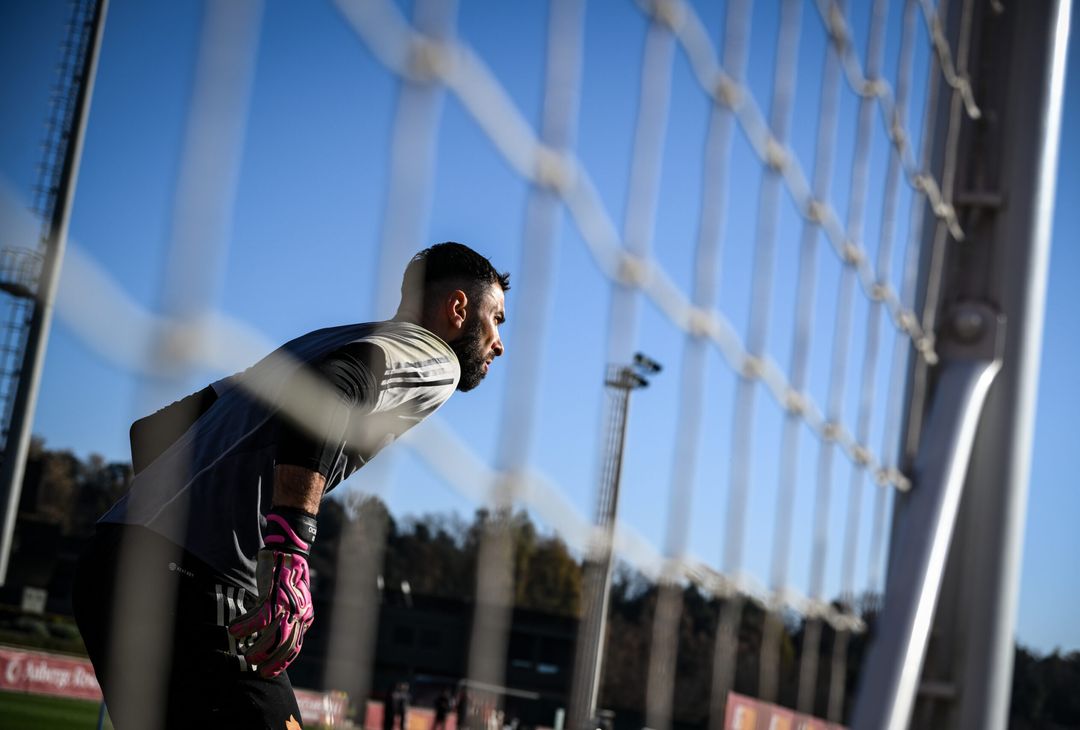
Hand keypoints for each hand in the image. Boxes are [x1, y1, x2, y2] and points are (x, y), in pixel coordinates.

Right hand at [229, 508, 316, 677]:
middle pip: (284, 645)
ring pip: (272, 635)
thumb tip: (276, 638)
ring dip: (257, 648)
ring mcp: (286, 604)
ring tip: (245, 653)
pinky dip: (245, 627)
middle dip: (269, 660)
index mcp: (304, 615)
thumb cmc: (287, 577)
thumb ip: (289, 618)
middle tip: (254, 665)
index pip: (295, 646)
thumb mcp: (294, 600)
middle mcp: (299, 612)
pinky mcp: (273, 594)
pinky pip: (257, 617)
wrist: (289, 551)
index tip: (268, 672)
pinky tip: (234, 631)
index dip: (281, 662)